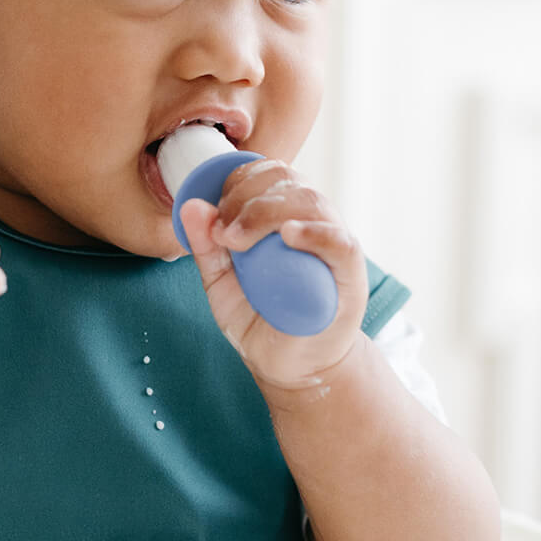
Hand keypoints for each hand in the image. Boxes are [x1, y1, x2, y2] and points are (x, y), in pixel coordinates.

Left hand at [178, 158, 367, 393]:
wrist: (291, 367)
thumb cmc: (260, 318)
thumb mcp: (221, 282)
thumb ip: (206, 247)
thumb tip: (190, 207)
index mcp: (282, 215)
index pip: (267, 174)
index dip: (238, 182)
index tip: (215, 212)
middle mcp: (310, 221)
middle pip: (286, 181)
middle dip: (246, 196)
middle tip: (223, 232)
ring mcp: (332, 245)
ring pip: (310, 202)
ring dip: (267, 212)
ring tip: (238, 239)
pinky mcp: (349, 275)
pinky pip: (339, 242)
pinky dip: (315, 233)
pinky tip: (289, 235)